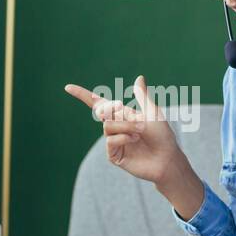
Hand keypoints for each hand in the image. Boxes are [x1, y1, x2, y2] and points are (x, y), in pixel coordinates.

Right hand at [63, 75, 180, 185]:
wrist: (167, 158)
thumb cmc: (162, 136)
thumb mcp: (152, 112)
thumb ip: (142, 96)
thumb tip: (139, 78)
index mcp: (122, 116)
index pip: (98, 104)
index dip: (83, 95)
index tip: (68, 87)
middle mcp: (115, 128)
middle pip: (103, 112)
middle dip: (117, 111)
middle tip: (138, 120)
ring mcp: (113, 142)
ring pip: (107, 126)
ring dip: (126, 126)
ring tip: (140, 132)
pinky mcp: (114, 155)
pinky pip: (110, 140)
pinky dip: (123, 137)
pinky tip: (134, 140)